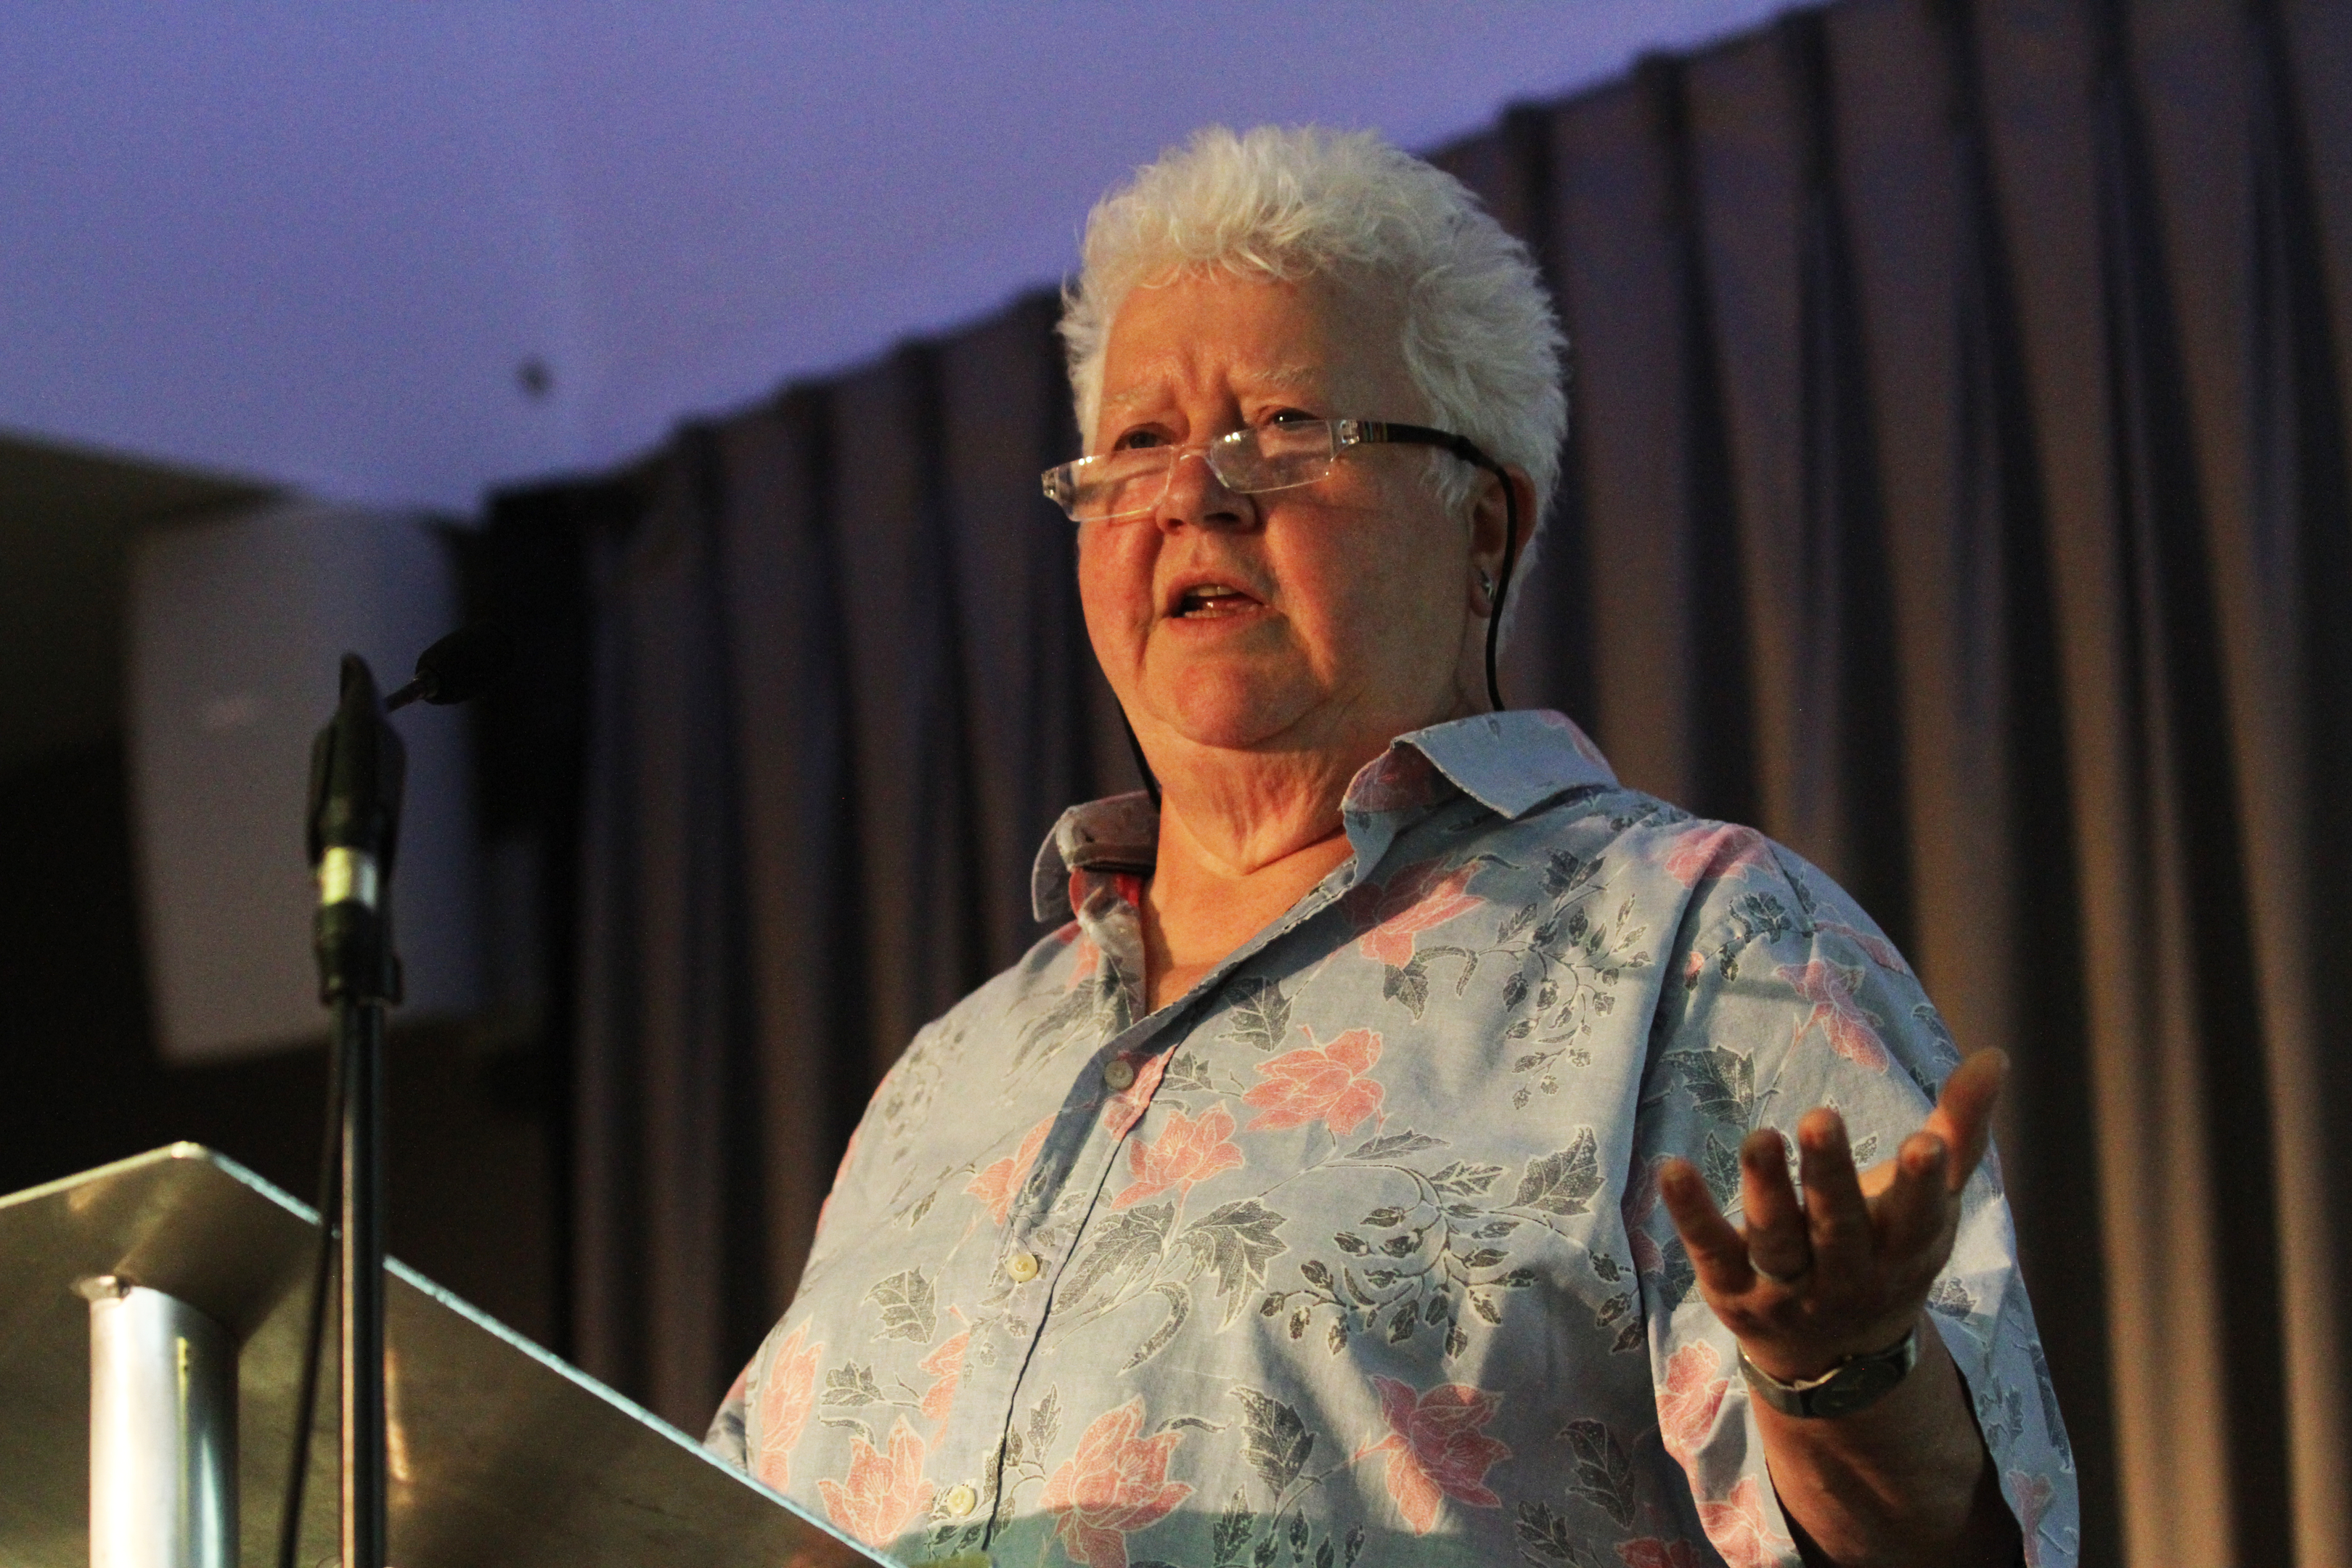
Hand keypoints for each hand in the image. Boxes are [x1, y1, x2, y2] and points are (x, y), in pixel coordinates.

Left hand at [1657, 1049, 2006, 1383]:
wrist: (1837, 1359)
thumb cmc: (1888, 1251)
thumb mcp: (1930, 1203)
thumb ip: (1960, 1131)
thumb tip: (1994, 1056)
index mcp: (1905, 1249)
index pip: (1917, 1218)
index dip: (1921, 1183)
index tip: (1925, 1144)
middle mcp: (1849, 1276)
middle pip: (1838, 1228)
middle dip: (1830, 1177)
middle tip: (1822, 1118)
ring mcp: (1789, 1289)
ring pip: (1777, 1240)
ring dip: (1766, 1189)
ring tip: (1760, 1136)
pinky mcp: (1733, 1291)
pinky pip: (1710, 1250)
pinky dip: (1692, 1213)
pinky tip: (1672, 1168)